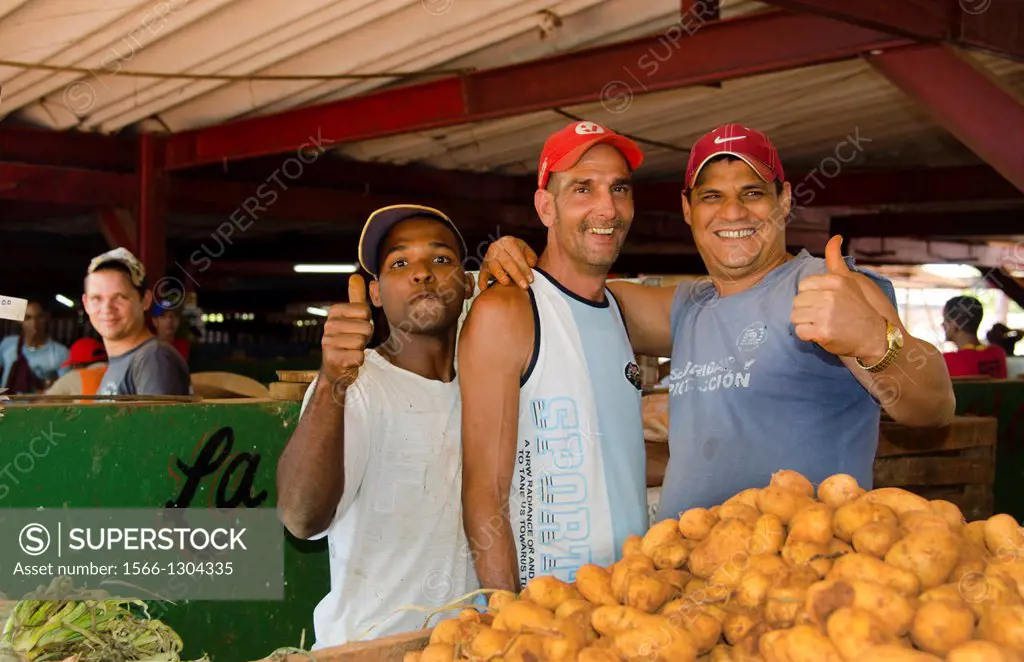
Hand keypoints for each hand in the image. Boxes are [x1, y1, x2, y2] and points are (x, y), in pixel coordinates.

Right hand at [320, 274, 373, 388]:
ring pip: (362, 342)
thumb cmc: (348, 340)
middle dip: (365, 337)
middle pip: (366, 327)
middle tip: (354, 342)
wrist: (336, 369)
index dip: (366, 321)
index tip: (356, 328)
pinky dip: (358, 360)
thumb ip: (355, 297)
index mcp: (334, 312)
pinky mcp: (333, 359)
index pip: (364, 310)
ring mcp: (328, 343)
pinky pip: (359, 356)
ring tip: (351, 350)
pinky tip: (349, 361)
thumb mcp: (352, 317)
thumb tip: (356, 276)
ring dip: (361, 349)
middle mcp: (328, 326)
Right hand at [478, 236, 537, 290]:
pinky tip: (488, 289)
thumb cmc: (516, 252)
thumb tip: (531, 264)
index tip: (531, 279)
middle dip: (516, 275)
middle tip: (524, 286)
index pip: (517, 256)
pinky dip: (483, 283)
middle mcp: (495, 248)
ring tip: (508, 283)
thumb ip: (531, 256)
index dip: (524, 268)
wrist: (502, 251)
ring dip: (501, 276)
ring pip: (494, 267)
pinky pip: (482, 276)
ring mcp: (487, 258)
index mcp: (508, 242)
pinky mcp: (482, 268)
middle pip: (506, 262)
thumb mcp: (525, 250)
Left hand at [791, 235, 887, 361]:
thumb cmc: (860, 308)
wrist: (875, 337)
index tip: (824, 303)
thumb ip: (836, 260)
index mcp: (834, 281)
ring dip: (805, 322)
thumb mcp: (851, 279)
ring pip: (795, 316)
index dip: (810, 296)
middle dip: (806, 310)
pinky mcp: (822, 332)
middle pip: (797, 301)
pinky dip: (807, 335)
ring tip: (821, 324)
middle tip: (823, 316)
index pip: (803, 286)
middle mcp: (829, 295)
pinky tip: (819, 334)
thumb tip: (835, 237)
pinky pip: (800, 331)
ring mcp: (825, 314)